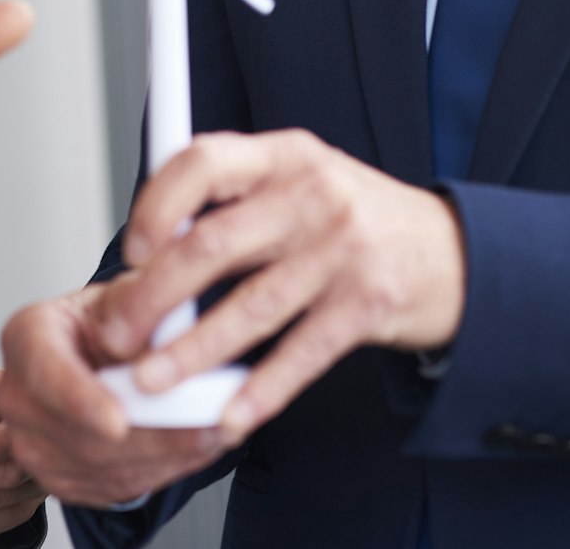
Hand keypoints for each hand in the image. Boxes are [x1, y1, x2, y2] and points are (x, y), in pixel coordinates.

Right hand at [0, 283, 234, 507]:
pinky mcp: (60, 481)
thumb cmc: (107, 322)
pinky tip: (198, 447)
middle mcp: (18, 397)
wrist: (94, 358)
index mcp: (27, 337)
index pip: (47, 373)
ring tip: (219, 433)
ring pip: (105, 467)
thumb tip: (164, 316)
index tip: (118, 422)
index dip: (81, 401)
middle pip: (81, 434)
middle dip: (153, 435)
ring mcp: (33, 445)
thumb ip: (138, 302)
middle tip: (210, 425)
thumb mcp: (122, 294)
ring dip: (168, 455)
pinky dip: (164, 470)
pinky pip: (116, 487)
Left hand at [98, 129, 464, 444]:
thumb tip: (152, 248)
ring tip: (150, 380)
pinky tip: (227, 413)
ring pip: (249, 307)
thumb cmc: (355, 218)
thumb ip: (234, 202)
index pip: (202, 162)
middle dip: (153, 296)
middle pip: (213, 245)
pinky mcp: (367, 306)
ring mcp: (342, 251)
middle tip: (117, 333)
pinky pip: (300, 354)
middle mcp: (311, 195)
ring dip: (192, 351)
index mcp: (283, 155)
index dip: (156, 206)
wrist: (452, 254)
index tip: (132, 250)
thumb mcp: (298, 182)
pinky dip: (259, 390)